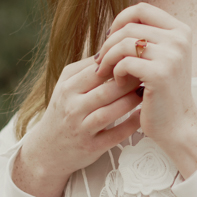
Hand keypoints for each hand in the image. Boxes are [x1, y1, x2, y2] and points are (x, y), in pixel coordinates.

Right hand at [12, 57, 142, 196]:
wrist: (47, 150)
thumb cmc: (63, 111)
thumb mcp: (66, 86)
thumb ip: (86, 68)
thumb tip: (112, 47)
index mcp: (68, 88)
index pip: (97, 70)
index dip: (120, 63)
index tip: (137, 58)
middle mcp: (73, 108)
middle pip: (107, 90)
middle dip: (131, 80)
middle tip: (149, 73)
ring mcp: (82, 129)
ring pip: (112, 112)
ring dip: (133, 100)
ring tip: (148, 90)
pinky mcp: (92, 147)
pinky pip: (116, 134)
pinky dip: (132, 124)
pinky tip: (144, 114)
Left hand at [94, 2, 196, 177]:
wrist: (177, 125)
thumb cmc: (163, 93)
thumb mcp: (161, 59)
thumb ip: (146, 39)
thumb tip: (114, 27)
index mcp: (180, 31)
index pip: (142, 9)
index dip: (120, 20)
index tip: (110, 38)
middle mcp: (179, 39)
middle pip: (129, 26)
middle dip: (109, 43)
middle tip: (100, 61)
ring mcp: (171, 55)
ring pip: (124, 42)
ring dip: (108, 57)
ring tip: (105, 72)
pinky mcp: (159, 73)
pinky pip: (124, 62)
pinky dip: (115, 71)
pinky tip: (117, 82)